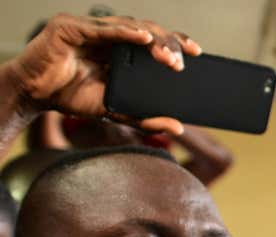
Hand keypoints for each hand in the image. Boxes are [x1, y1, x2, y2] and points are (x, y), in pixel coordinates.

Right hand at [0, 13, 200, 135]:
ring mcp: (89, 28)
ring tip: (168, 56)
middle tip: (181, 62)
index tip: (197, 53)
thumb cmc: (70, 96)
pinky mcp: (70, 27)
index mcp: (119, 49)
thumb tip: (178, 127)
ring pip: (128, 27)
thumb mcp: (114, 109)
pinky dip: (124, 32)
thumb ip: (144, 117)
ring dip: (151, 40)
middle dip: (167, 43)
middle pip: (146, 31)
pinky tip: (143, 38)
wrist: (35, 95)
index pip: (152, 41)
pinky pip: (102, 28)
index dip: (174, 42)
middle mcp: (107, 34)